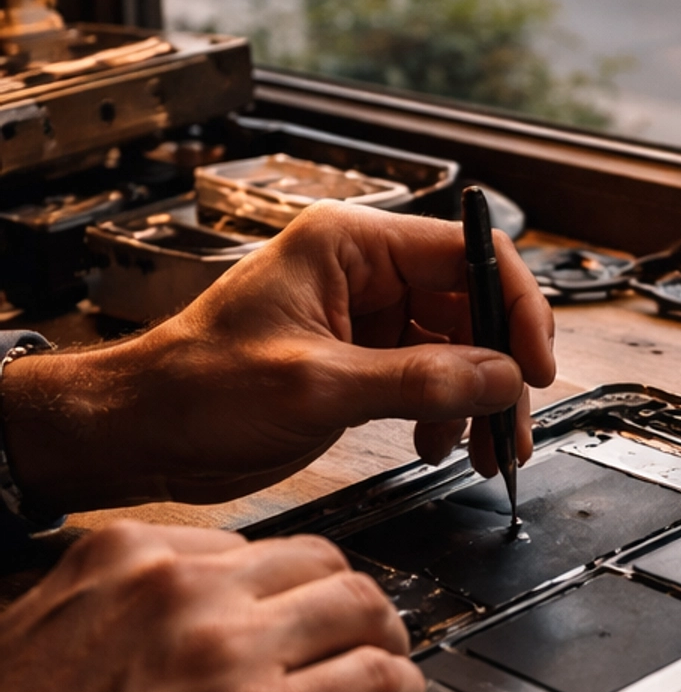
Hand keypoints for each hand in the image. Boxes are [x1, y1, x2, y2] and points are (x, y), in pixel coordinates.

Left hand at [4, 205, 556, 516]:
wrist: (135, 434)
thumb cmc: (195, 389)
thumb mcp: (318, 386)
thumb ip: (420, 380)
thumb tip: (501, 379)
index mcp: (349, 244)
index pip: (466, 252)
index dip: (513, 306)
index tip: (534, 364)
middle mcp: (360, 270)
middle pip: (468, 303)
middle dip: (498, 365)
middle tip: (514, 424)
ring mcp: (359, 314)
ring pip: (454, 344)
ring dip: (475, 396)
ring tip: (480, 447)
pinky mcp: (353, 358)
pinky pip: (425, 374)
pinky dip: (443, 410)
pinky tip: (434, 442)